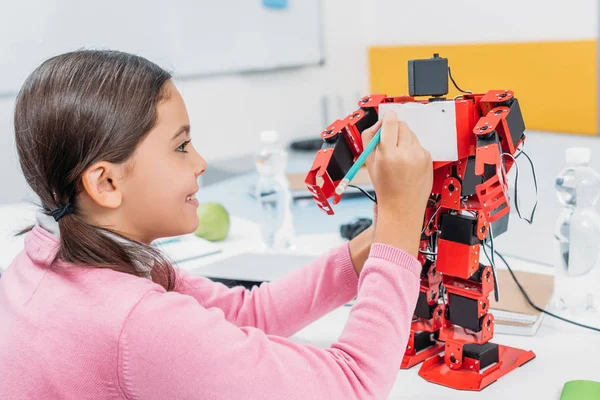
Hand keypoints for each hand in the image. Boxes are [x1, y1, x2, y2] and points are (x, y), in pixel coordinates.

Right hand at [361, 112, 432, 256]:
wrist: (402, 207)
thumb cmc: (385, 188)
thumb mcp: (370, 163)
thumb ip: (370, 139)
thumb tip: (378, 123)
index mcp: (388, 153)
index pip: (390, 122)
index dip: (387, 118)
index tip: (386, 119)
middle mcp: (405, 153)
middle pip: (402, 125)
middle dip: (395, 128)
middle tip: (390, 140)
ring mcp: (419, 156)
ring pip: (411, 134)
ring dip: (404, 139)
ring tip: (398, 156)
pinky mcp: (428, 159)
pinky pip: (419, 145)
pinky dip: (413, 150)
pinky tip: (408, 163)